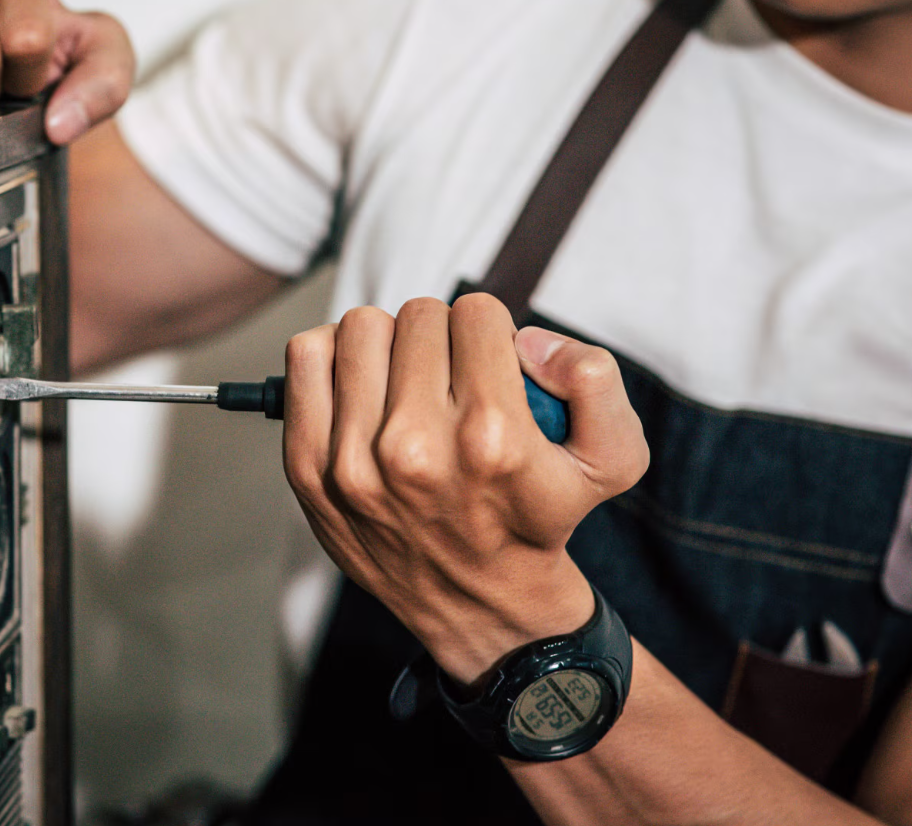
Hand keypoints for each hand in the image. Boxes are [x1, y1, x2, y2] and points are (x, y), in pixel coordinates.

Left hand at [282, 293, 649, 684]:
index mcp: (490, 438)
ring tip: (406, 382)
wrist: (479, 602)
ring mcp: (353, 461)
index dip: (490, 332)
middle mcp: (415, 449)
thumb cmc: (539, 519)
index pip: (476, 314)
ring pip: (361, 329)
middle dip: (441, 337)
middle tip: (450, 379)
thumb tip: (528, 340)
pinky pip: (306, 360)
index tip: (489, 365)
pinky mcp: (309, 468)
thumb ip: (596, 379)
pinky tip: (361, 385)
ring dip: (387, 345)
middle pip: (417, 316)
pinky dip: (331, 357)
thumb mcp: (612, 460)